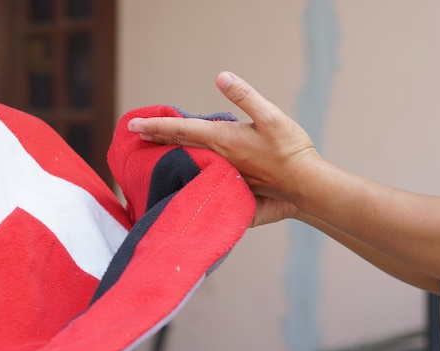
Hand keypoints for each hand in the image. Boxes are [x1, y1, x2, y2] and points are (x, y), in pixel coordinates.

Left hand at [127, 72, 321, 205]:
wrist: (305, 184)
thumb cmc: (291, 150)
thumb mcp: (271, 116)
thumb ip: (245, 96)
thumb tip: (221, 76)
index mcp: (224, 140)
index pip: (182, 130)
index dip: (157, 125)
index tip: (134, 125)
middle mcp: (219, 158)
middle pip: (181, 145)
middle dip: (158, 137)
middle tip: (138, 132)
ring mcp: (226, 172)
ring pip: (191, 159)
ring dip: (172, 150)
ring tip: (157, 145)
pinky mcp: (236, 181)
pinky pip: (205, 170)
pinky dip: (191, 163)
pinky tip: (190, 164)